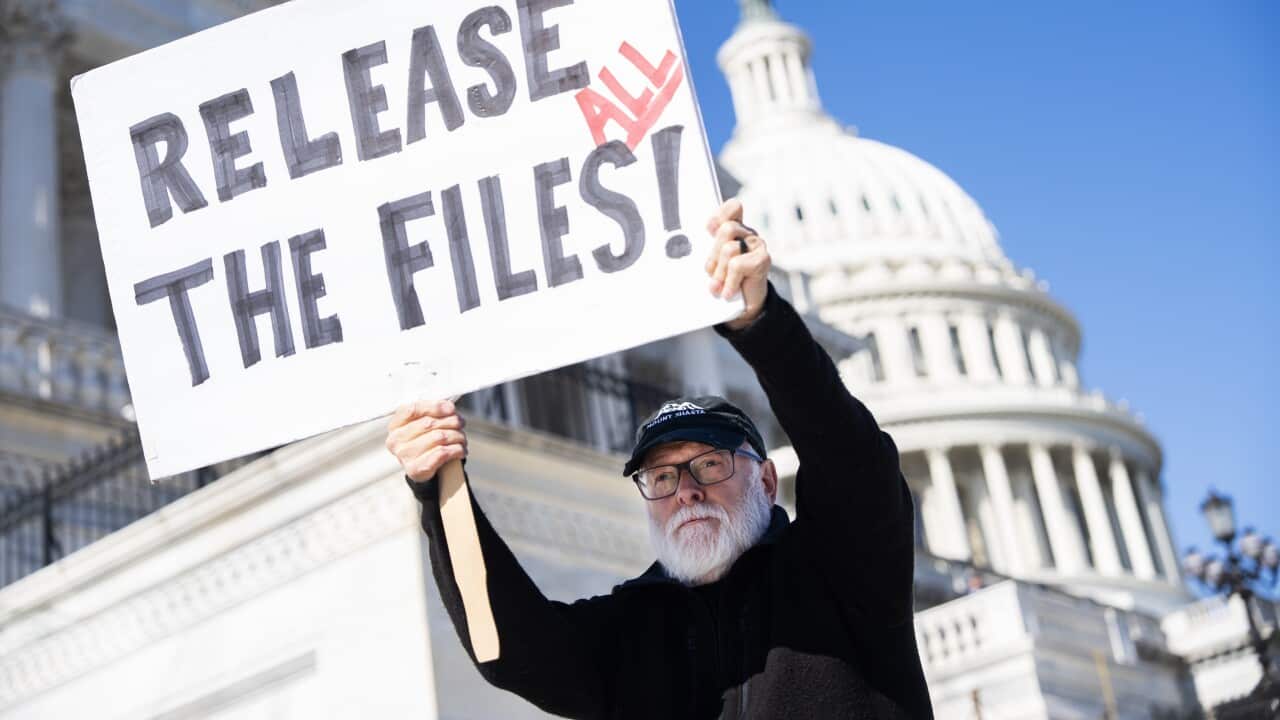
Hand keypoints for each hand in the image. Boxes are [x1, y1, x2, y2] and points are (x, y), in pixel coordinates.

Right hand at [386, 399, 468, 481]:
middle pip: (429, 423)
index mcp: (395, 425)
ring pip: (439, 437)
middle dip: (451, 421)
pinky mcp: (415, 469)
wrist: (423, 468)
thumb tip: (448, 406)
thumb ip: (433, 411)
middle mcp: (396, 440)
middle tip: (460, 423)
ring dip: (457, 435)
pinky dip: (456, 449)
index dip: (434, 406)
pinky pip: (442, 453)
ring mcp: (404, 456)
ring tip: (461, 438)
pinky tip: (460, 450)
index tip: (450, 409)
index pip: (413, 410)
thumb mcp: (423, 423)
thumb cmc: (425, 441)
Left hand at [705, 199, 770, 330]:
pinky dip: (730, 282)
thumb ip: (706, 249)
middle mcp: (748, 234)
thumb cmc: (723, 282)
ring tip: (717, 286)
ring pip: (730, 248)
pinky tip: (728, 292)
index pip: (733, 208)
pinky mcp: (763, 260)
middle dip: (713, 254)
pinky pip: (738, 265)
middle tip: (710, 273)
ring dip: (720, 272)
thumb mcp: (711, 263)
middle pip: (726, 229)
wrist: (742, 307)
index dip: (720, 215)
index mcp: (735, 230)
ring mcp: (757, 246)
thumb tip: (690, 242)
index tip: (709, 229)